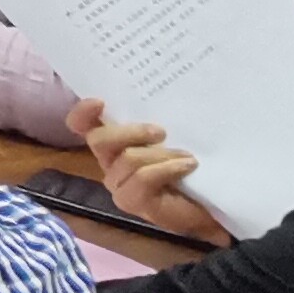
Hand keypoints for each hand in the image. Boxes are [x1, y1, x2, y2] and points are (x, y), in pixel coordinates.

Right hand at [72, 100, 231, 248]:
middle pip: (99, 140)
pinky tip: (187, 166)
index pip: (83, 125)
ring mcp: (118, 185)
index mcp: (114, 141)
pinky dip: (167, 168)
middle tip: (161, 132)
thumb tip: (164, 90)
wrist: (210, 203)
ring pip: (127, 159)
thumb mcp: (174, 135)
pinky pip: (142, 179)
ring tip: (187, 156)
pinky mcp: (132, 202)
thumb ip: (159, 118)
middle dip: (130, 132)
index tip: (100, 102)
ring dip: (161, 154)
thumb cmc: (189, 164)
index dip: (83, 113)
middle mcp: (109, 162)